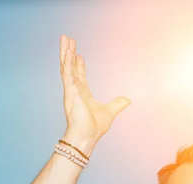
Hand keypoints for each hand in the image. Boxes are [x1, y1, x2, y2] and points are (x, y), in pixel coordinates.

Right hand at [60, 35, 130, 153]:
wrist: (86, 136)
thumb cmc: (94, 128)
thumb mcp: (110, 112)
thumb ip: (118, 104)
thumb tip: (127, 100)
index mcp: (83, 94)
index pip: (80, 76)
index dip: (79, 65)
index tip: (79, 55)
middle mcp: (75, 90)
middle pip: (70, 67)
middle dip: (69, 53)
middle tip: (67, 39)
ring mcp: (71, 90)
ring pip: (66, 67)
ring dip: (65, 52)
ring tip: (64, 38)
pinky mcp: (70, 91)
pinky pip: (67, 73)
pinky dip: (67, 62)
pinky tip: (67, 52)